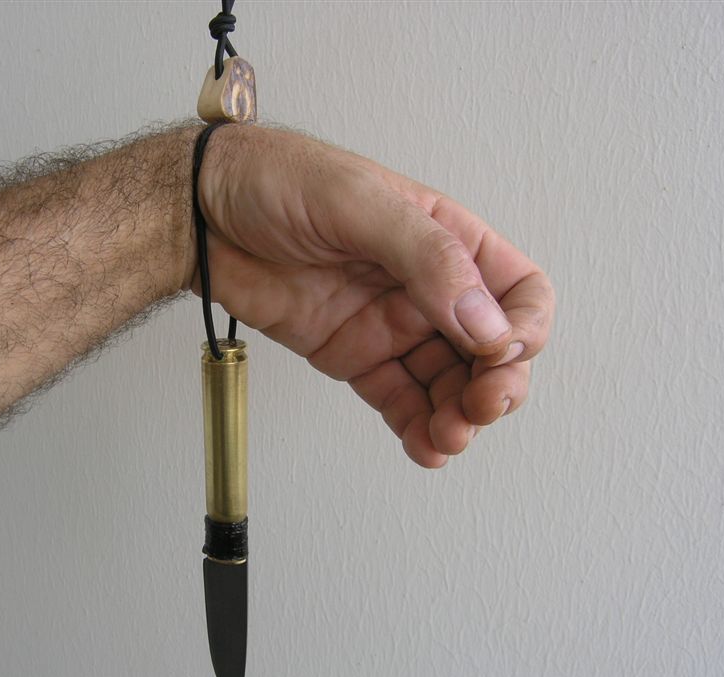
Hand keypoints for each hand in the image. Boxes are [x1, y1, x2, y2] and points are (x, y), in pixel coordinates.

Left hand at [193, 125, 553, 467]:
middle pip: (490, 350)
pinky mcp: (352, 356)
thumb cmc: (275, 181)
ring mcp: (389, 324)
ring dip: (458, 418)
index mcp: (444, 238)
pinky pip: (398, 400)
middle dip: (497, 386)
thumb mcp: (358, 201)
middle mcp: (425, 286)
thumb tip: (486, 322)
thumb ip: (426, 258)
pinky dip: (416, 429)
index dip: (524, 328)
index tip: (500, 353)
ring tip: (445, 437)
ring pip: (448, 384)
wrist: (199, 214)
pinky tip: (424, 448)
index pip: (518, 290)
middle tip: (478, 409)